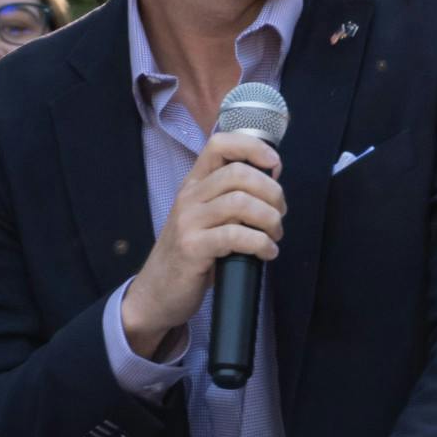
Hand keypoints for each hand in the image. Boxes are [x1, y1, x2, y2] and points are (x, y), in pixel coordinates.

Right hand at [120, 130, 284, 358]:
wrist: (157, 292)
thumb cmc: (191, 255)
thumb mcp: (206, 218)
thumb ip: (230, 198)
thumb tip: (272, 182)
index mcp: (194, 184)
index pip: (220, 144)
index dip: (253, 147)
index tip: (275, 165)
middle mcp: (189, 197)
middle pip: (238, 173)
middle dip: (271, 191)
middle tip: (279, 213)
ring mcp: (188, 222)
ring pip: (240, 202)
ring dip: (269, 219)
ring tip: (274, 235)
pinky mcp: (193, 248)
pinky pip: (235, 236)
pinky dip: (261, 243)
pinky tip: (267, 252)